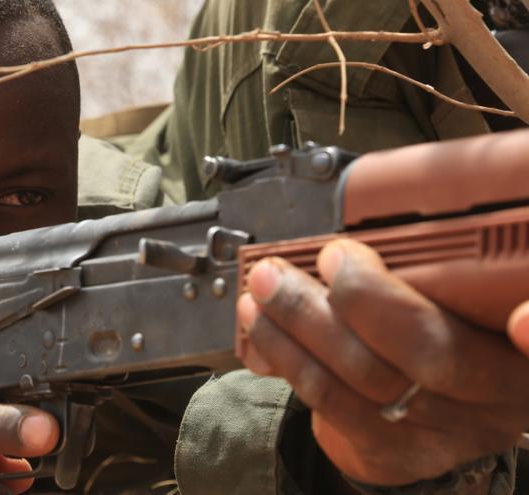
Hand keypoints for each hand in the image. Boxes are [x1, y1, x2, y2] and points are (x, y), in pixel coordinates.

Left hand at [237, 239, 528, 485]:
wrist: (429, 409)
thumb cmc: (450, 324)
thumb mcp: (471, 289)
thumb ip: (449, 259)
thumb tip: (390, 203)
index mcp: (526, 346)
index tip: (520, 317)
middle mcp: (502, 394)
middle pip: (431, 352)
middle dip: (362, 298)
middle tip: (326, 257)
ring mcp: (448, 430)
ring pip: (367, 376)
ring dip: (304, 320)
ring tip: (268, 283)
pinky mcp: (397, 451)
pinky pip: (330, 402)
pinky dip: (287, 355)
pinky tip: (262, 324)